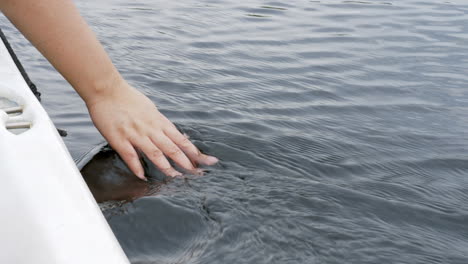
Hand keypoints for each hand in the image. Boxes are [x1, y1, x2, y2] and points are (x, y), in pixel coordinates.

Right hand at [86, 80, 217, 180]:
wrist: (106, 89)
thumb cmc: (128, 99)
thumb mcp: (151, 110)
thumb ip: (161, 124)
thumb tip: (174, 135)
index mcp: (159, 121)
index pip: (181, 139)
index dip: (194, 152)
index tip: (207, 160)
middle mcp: (151, 128)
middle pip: (172, 148)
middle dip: (187, 162)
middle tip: (198, 174)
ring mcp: (135, 133)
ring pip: (154, 153)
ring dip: (166, 166)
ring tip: (176, 177)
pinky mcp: (119, 138)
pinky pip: (130, 155)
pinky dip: (136, 166)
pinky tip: (142, 176)